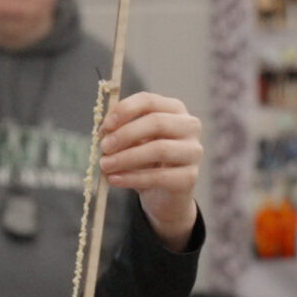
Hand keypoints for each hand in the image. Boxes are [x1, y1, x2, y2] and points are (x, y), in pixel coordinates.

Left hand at [97, 91, 201, 249]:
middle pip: (156, 122)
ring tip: (105, 165)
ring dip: (126, 157)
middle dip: (125, 134)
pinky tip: (114, 179)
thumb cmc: (146, 161)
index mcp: (174, 110)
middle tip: (104, 147)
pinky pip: (159, 177)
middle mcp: (189, 126)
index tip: (106, 126)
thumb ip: (119, 132)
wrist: (163, 195)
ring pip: (159, 149)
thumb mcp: (132, 142)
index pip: (149, 100)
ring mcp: (193, 152)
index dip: (125, 110)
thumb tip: (105, 132)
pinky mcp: (189, 177)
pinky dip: (132, 178)